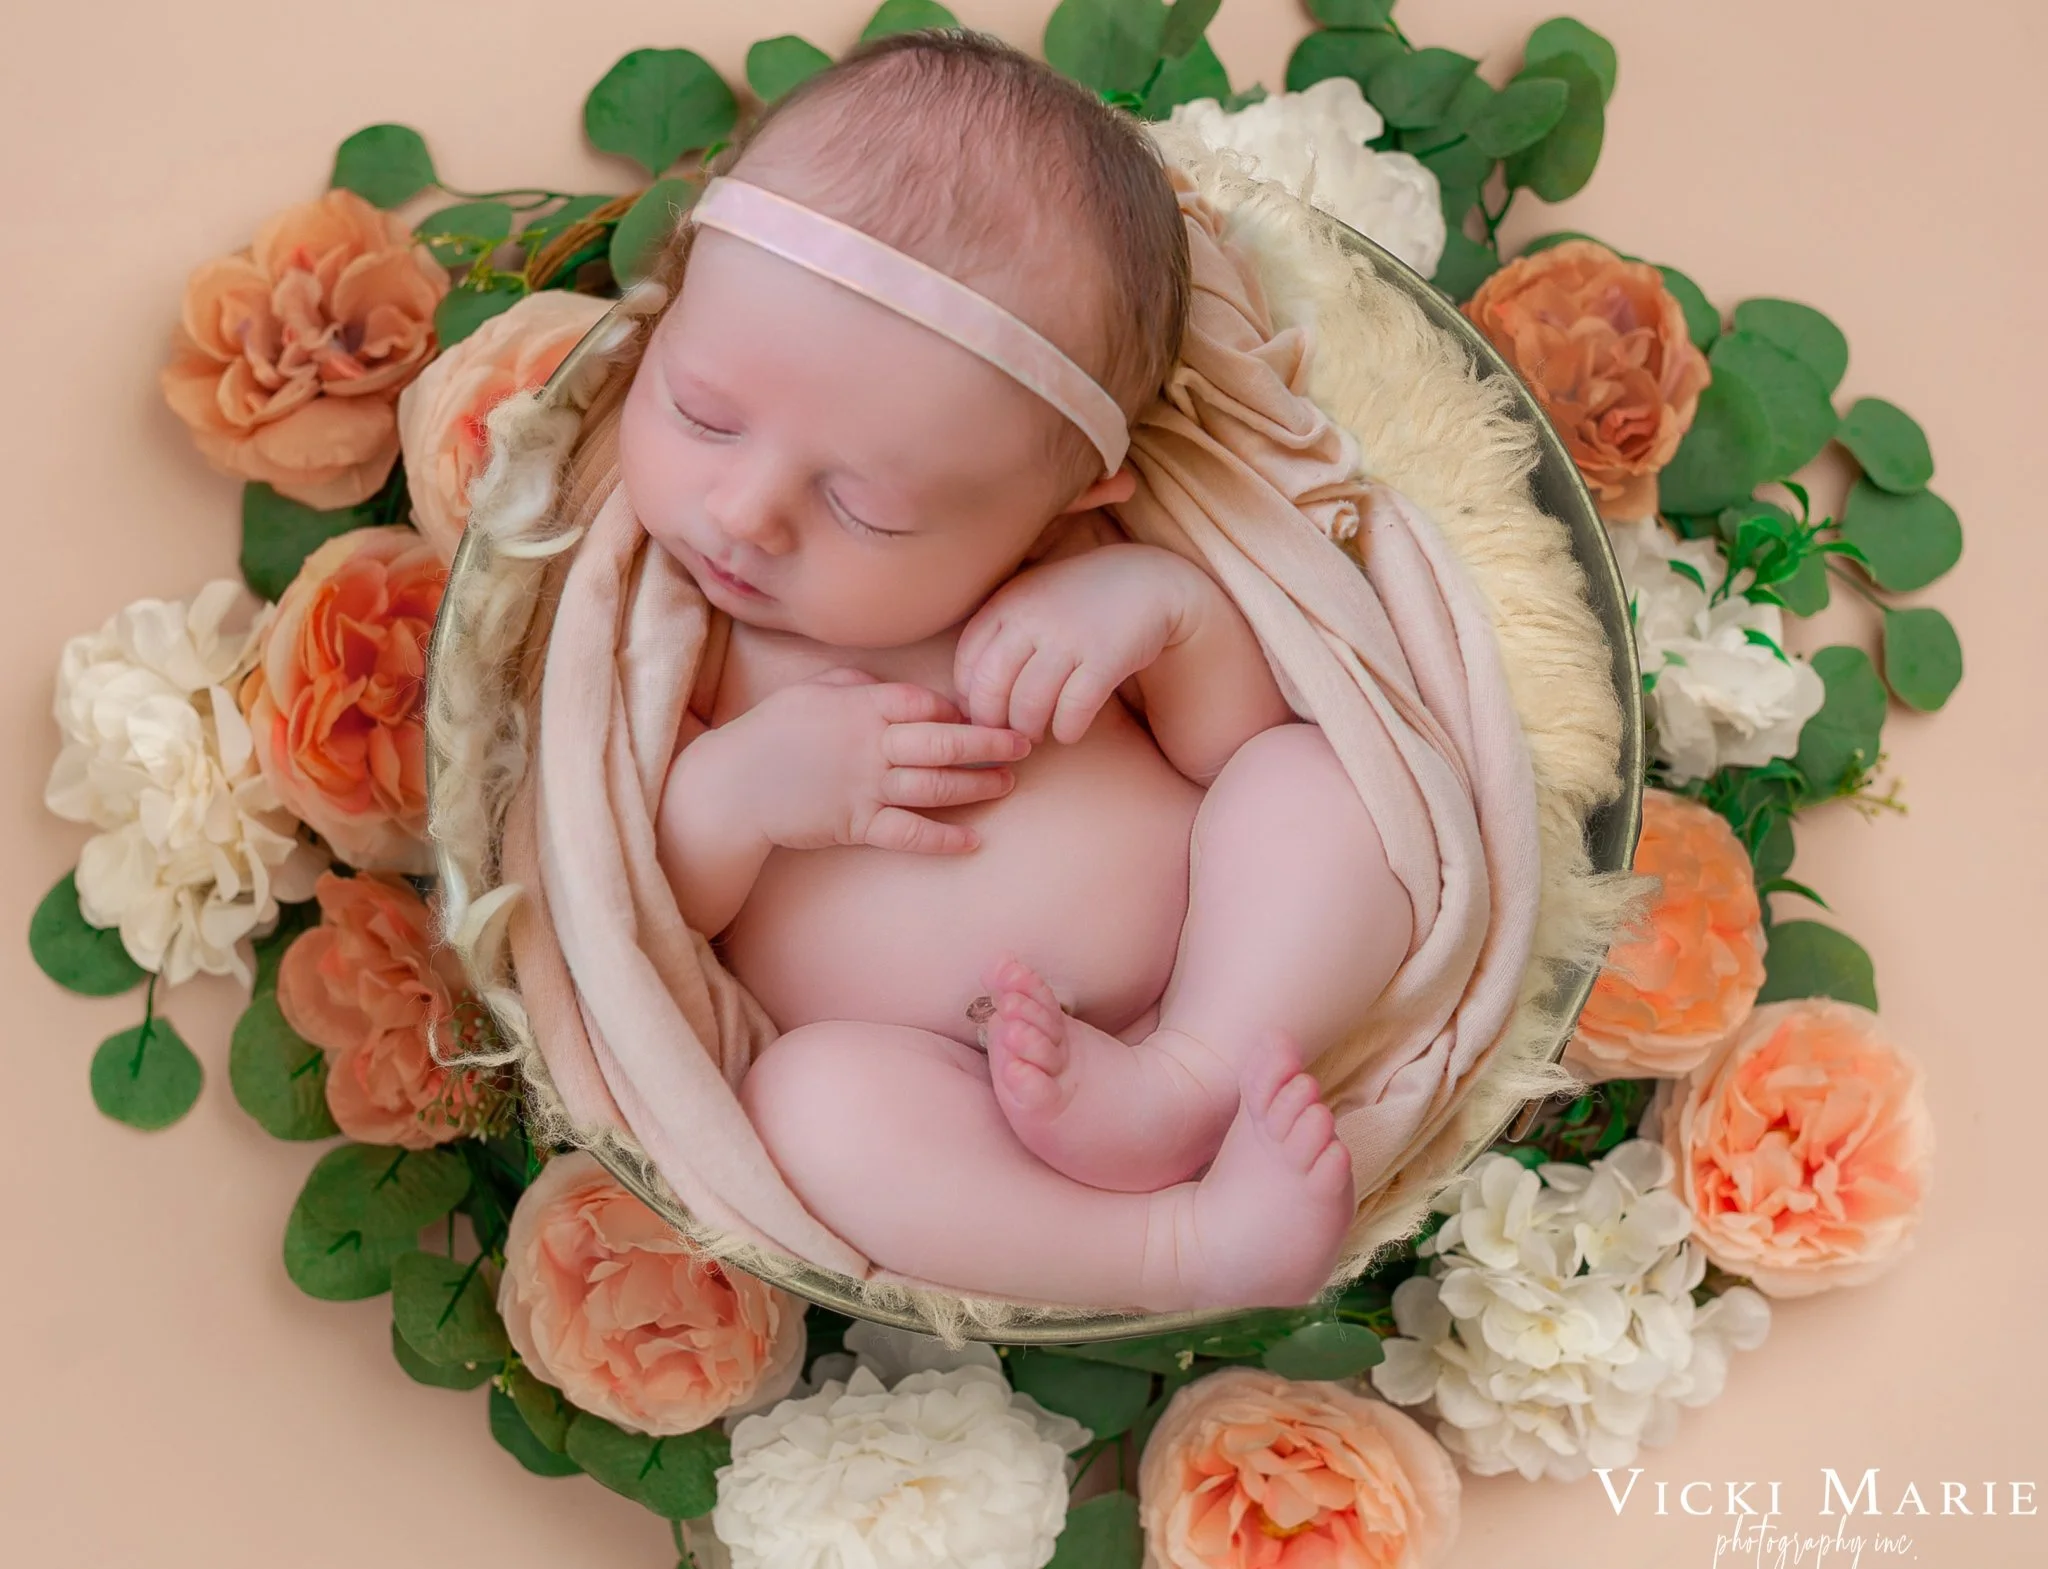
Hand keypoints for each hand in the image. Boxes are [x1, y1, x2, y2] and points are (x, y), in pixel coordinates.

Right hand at [716, 667, 1031, 853]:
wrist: (735, 785)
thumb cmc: (773, 732)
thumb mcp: (812, 691)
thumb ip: (856, 683)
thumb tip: (892, 687)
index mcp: (861, 705)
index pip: (925, 704)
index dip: (959, 711)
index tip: (983, 715)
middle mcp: (870, 744)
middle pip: (944, 742)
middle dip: (991, 743)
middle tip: (1025, 742)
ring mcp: (865, 786)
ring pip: (935, 786)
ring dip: (978, 785)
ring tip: (1008, 783)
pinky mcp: (856, 824)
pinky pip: (909, 832)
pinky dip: (943, 838)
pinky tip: (972, 840)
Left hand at [953, 543, 1202, 742]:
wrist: (1147, 581)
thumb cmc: (1080, 598)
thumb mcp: (1031, 597)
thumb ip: (998, 632)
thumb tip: (967, 694)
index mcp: (1008, 603)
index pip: (968, 663)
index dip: (969, 698)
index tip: (981, 714)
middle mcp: (1032, 618)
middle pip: (992, 688)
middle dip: (992, 722)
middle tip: (1005, 735)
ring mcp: (1069, 638)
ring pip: (1029, 704)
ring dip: (1029, 731)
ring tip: (1036, 735)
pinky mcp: (1104, 658)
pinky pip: (1074, 709)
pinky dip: (1066, 730)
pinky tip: (1069, 732)